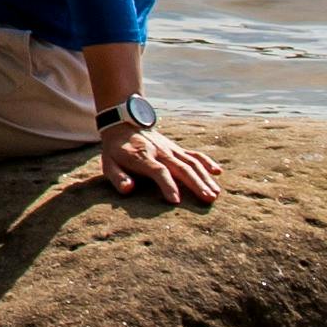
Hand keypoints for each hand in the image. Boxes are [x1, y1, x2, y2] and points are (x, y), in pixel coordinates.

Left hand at [99, 124, 221, 205]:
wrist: (123, 125)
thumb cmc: (116, 150)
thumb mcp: (108, 163)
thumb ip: (118, 178)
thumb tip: (128, 189)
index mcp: (143, 157)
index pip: (159, 171)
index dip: (167, 185)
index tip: (176, 201)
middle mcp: (160, 152)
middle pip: (181, 168)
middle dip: (196, 184)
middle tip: (208, 199)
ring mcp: (171, 149)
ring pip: (192, 162)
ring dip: (205, 177)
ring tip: (216, 193)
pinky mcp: (177, 148)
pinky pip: (194, 154)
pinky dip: (206, 161)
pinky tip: (218, 172)